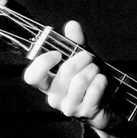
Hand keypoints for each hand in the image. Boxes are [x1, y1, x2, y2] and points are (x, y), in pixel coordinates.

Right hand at [22, 20, 124, 137]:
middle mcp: (54, 97)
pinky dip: (100, 81)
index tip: (57, 53)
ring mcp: (68, 107)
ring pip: (80, 81)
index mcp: (47, 83)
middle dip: (81, 59)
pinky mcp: (84, 112)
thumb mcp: (81, 59)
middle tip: (88, 57)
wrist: (105, 105)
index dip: (43, 63)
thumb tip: (72, 25)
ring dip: (92, 70)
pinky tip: (101, 81)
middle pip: (65, 72)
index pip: (31, 77)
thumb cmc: (88, 80)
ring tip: (95, 70)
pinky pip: (93, 91)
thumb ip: (75, 42)